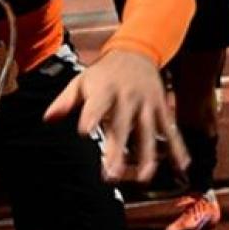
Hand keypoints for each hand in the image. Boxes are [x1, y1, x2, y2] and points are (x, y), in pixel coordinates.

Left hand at [43, 50, 180, 183]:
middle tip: (112, 175)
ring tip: (144, 177)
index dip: (91, 117)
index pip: (96, 105)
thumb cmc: (103, 73)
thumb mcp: (81, 81)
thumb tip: (47, 119)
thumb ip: (65, 101)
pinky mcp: (161, 108)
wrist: (136, 52)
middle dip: (117, 150)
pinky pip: (170, 130)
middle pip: (122, 125)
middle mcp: (127, 97)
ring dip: (148, 155)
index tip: (85, 133)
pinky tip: (181, 166)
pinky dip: (177, 147)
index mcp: (104, 90)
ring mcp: (147, 103)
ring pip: (148, 131)